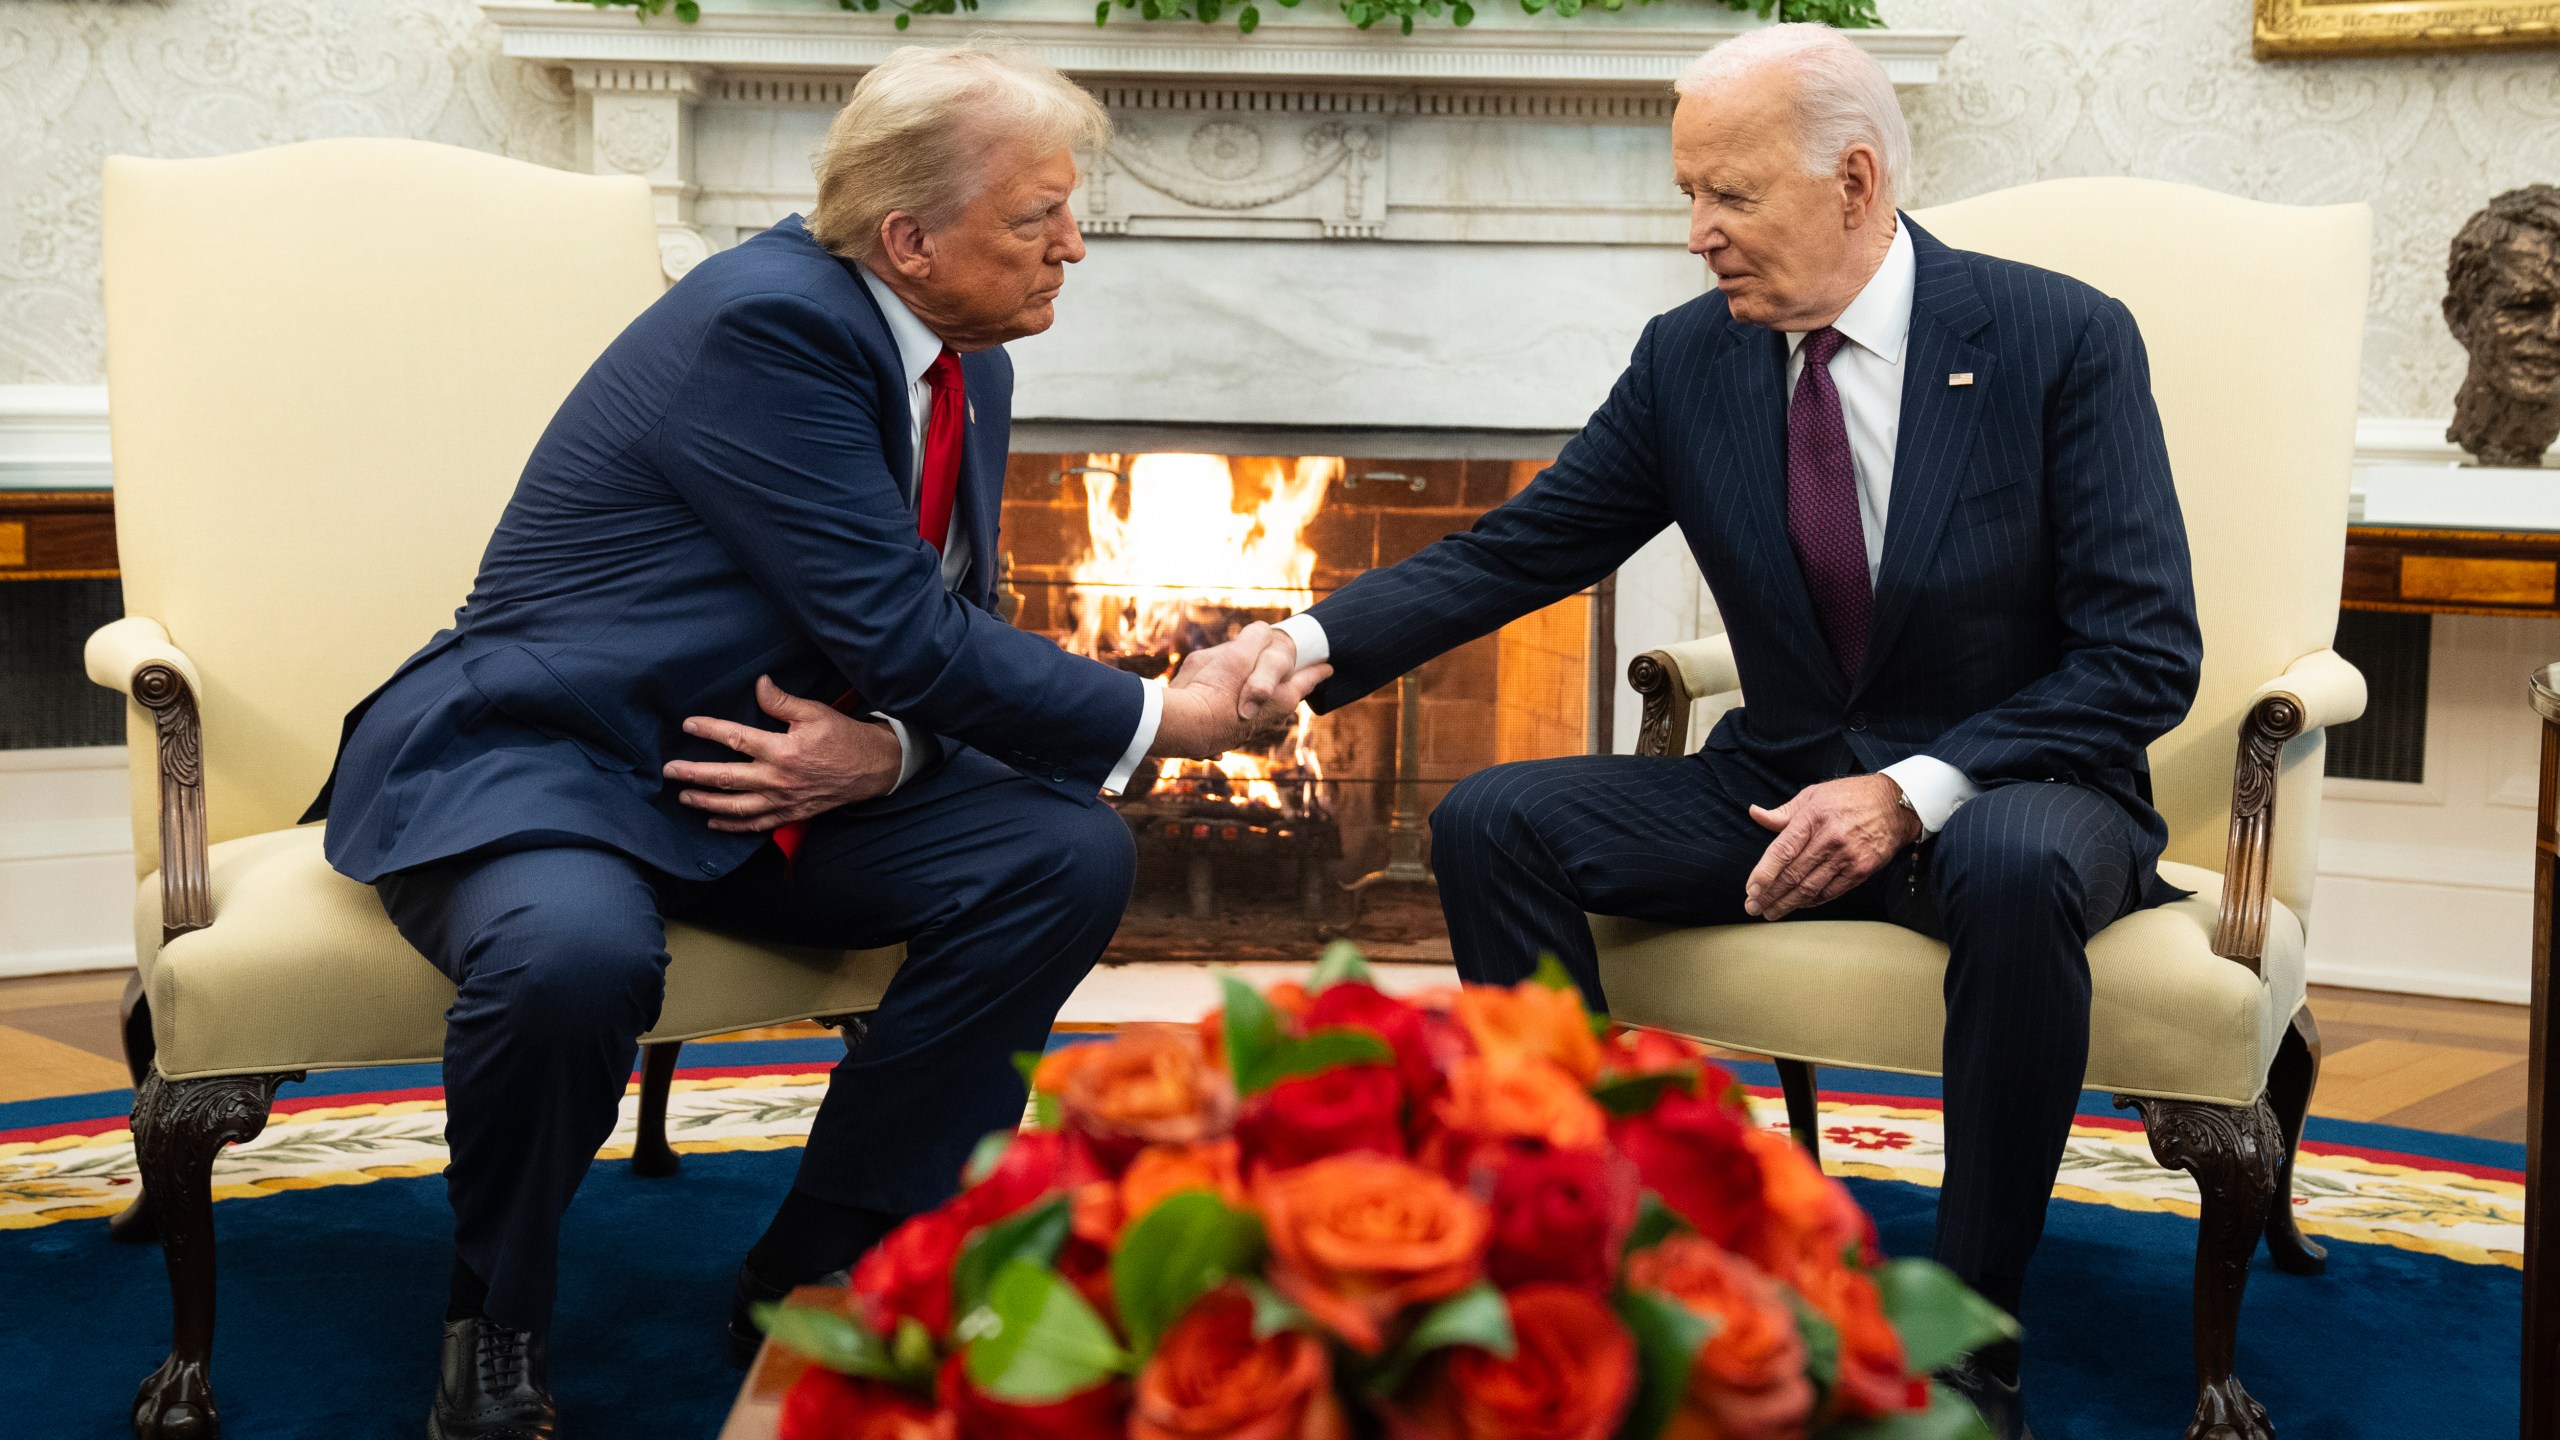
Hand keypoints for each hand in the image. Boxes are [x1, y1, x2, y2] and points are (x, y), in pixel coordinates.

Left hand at [663, 675, 902, 832]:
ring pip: (735, 806)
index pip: (736, 739)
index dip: (709, 730)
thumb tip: (759, 684)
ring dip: (706, 803)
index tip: (688, 725)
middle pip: (726, 778)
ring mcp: (783, 800)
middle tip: (670, 770)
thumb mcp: (815, 712)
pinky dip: (732, 826)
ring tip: (684, 797)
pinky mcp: (790, 814)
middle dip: (694, 774)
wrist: (872, 768)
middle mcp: (778, 779)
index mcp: (782, 750)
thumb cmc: (843, 737)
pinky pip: (756, 825)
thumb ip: (782, 701)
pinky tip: (713, 822)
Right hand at [1150, 621, 1331, 758]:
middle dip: (1286, 686)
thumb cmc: (1212, 689)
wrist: (1181, 728)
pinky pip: (1229, 724)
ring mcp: (1244, 732)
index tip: (1328, 667)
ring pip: (1258, 712)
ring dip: (1257, 701)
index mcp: (1281, 697)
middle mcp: (1268, 719)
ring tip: (1253, 689)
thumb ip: (1256, 638)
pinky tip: (1221, 716)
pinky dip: (1229, 717)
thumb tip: (1262, 633)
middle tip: (1293, 677)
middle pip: (1284, 697)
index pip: (1307, 679)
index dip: (1317, 671)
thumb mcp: (1236, 653)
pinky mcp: (1221, 740)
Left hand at [1742, 774, 1920, 920]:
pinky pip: (1830, 892)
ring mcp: (1847, 857)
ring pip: (1810, 887)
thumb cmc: (1850, 797)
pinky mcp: (1861, 870)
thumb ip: (1784, 811)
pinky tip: (1797, 905)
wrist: (1896, 805)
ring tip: (1769, 912)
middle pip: (1793, 874)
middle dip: (1769, 894)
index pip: (1782, 850)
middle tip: (1752, 907)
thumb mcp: (1814, 794)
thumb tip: (1755, 813)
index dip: (1764, 873)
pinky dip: (1811, 901)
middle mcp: (1830, 839)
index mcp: (1813, 816)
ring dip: (1787, 903)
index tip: (1750, 889)